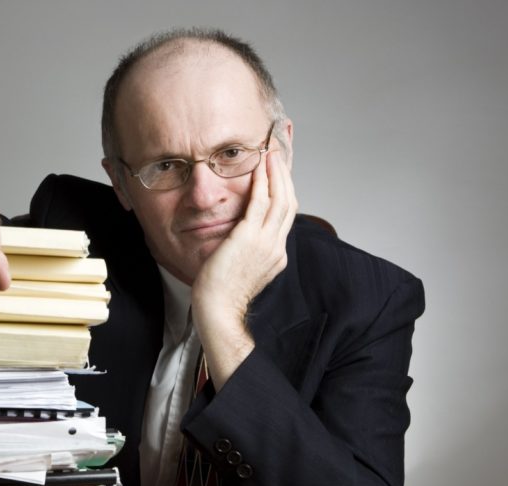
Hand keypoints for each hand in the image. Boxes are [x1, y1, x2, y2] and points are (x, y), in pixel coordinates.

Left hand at [191, 149, 297, 387]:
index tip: (279, 175)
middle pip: (289, 204)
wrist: (218, 310)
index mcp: (276, 256)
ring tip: (271, 153)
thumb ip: (246, 251)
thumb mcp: (241, 269)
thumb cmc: (221, 295)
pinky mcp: (249, 238)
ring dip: (277, 174)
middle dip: (286, 177)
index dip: (285, 192)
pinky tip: (258, 168)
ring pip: (280, 200)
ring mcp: (266, 243)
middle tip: (279, 155)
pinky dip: (262, 183)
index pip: (286, 217)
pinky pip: (260, 203)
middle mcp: (276, 248)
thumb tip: (240, 238)